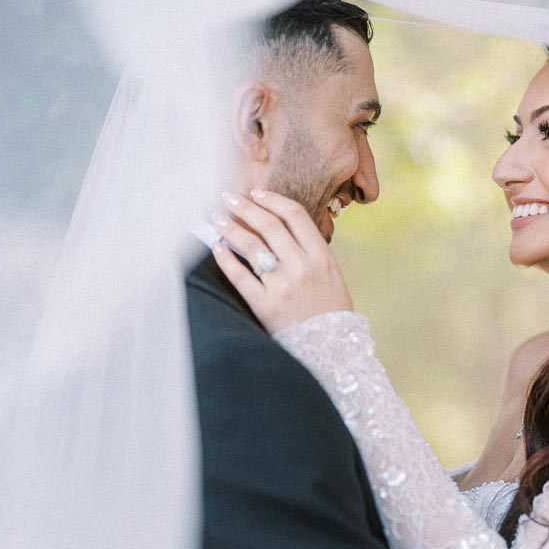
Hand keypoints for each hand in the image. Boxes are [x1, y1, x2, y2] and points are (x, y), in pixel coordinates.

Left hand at [210, 189, 352, 332]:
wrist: (333, 354)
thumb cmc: (330, 314)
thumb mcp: (331, 278)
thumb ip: (311, 253)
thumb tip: (279, 228)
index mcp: (322, 257)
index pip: (295, 215)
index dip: (272, 200)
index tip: (256, 194)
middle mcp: (303, 268)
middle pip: (269, 225)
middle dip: (244, 207)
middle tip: (228, 197)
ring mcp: (283, 287)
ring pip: (251, 246)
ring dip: (230, 227)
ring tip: (216, 218)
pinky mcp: (265, 306)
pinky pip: (240, 276)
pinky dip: (225, 258)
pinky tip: (216, 247)